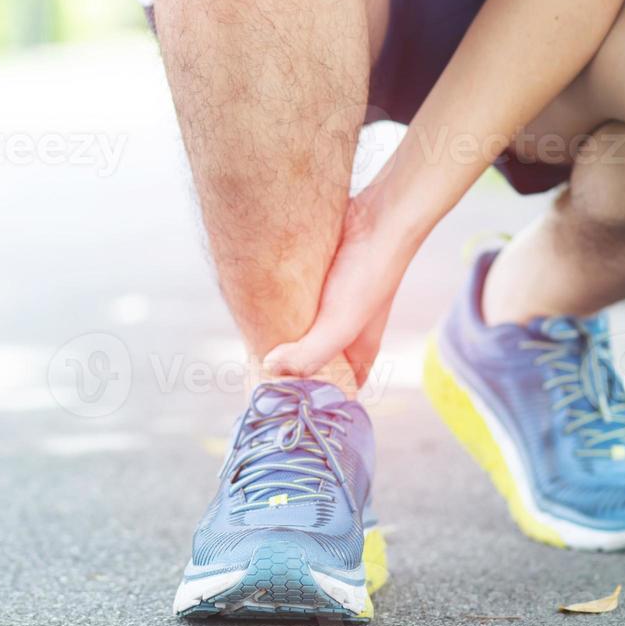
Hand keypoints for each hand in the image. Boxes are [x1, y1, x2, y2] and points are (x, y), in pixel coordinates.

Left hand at [263, 181, 420, 385]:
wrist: (377, 217)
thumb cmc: (367, 274)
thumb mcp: (340, 322)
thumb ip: (309, 353)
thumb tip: (269, 367)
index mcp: (358, 351)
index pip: (338, 390)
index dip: (315, 401)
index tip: (283, 408)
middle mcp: (345, 332)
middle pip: (315, 363)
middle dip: (290, 372)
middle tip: (256, 378)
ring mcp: (331, 306)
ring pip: (301, 333)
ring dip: (282, 339)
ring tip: (247, 348)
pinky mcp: (318, 282)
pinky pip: (295, 304)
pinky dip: (279, 310)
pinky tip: (256, 310)